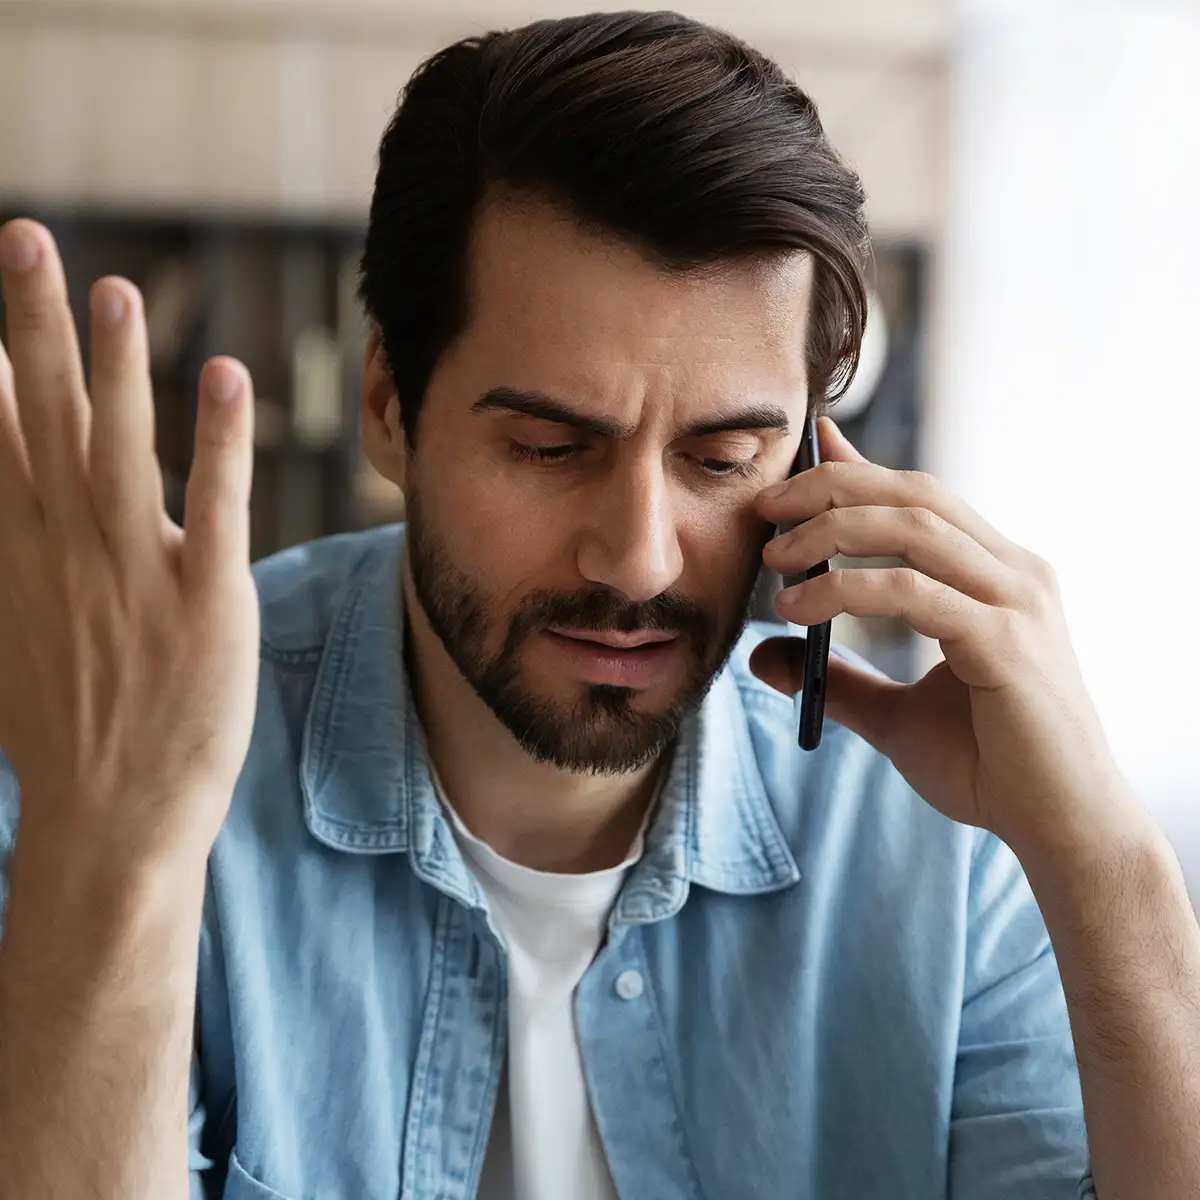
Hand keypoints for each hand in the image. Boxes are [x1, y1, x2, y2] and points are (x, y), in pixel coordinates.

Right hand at [0, 220, 258, 867]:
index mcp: (18, 558)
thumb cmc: (68, 734)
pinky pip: (216, 508)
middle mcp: (65, 552)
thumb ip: (10, 570)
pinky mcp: (204, 603)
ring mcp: (134, 575)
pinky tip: (225, 379)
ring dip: (117, 366)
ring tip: (114, 287)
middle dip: (31, 326)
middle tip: (25, 238)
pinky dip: (220, 443)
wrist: (113, 821)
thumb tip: (10, 513)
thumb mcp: (9, 643)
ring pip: (121, 449)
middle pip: (44, 420)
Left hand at [751, 417, 1147, 859]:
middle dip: (832, 486)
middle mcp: (1014, 574)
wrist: (1062, 829)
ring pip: (913, 527)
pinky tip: (798, 609)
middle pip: (914, 494)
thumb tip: (762, 656)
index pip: (920, 498)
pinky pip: (912, 591)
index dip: (856, 470)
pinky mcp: (1006, 641)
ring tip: (774, 559)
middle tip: (765, 508)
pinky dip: (845, 589)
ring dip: (831, 531)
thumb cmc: (992, 768)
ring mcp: (1016, 602)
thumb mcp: (895, 716)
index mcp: (997, 576)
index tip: (794, 471)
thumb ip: (838, 680)